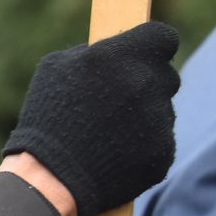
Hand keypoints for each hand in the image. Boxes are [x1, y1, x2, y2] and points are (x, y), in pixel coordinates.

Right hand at [1, 21, 180, 215]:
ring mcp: (160, 120)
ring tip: (108, 131)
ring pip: (163, 109)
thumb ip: (97, 52)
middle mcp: (147, 84)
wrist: (50, 178)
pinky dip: (144, 144)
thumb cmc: (48, 116)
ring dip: (144, 115)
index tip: (146, 53)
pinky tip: (116, 152)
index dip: (154, 45)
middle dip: (148, 82)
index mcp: (122, 57)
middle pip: (167, 75)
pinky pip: (161, 139)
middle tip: (120, 99)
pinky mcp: (165, 151)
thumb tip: (122, 47)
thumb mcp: (57, 68)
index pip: (163, 36)